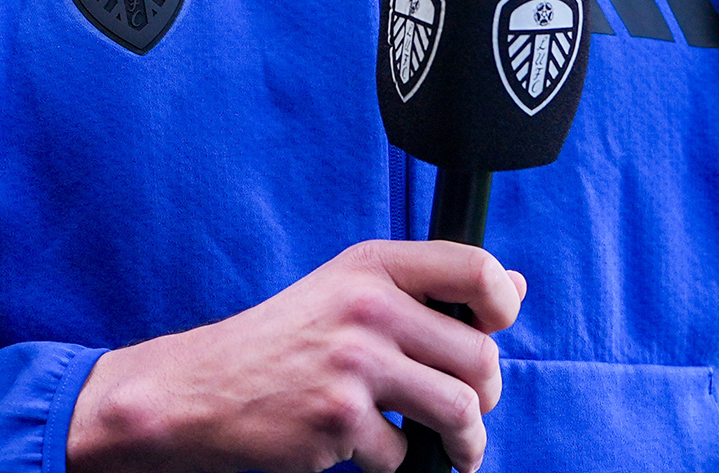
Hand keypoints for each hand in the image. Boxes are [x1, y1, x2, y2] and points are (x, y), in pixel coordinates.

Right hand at [65, 239, 527, 472]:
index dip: (502, 305)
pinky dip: (391, 460)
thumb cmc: (287, 341)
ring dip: (466, 442)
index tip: (495, 330)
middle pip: (480, 357)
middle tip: (468, 410)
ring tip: (458, 448)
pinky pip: (402, 453)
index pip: (475, 270)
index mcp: (373, 266)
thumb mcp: (351, 290)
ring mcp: (353, 364)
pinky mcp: (339, 421)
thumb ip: (429, 289)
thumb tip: (515, 287)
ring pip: (459, 410)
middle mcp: (367, 307)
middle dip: (484, 396)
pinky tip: (363, 445)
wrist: (203, 390)